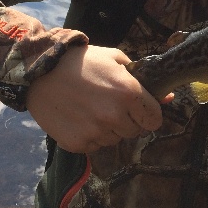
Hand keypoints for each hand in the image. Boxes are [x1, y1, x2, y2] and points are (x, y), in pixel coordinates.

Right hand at [26, 45, 170, 152]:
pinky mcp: (77, 144)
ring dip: (109, 128)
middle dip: (129, 120)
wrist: (39, 71)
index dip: (149, 115)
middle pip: (135, 132)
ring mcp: (95, 132)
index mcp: (129, 94)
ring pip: (115, 140)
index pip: (155, 121)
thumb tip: (168, 98)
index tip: (140, 110)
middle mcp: (114, 116)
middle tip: (111, 105)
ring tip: (92, 109)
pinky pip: (95, 146)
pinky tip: (80, 117)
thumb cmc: (82, 61)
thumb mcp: (116, 60)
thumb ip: (144, 80)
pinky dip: (90, 135)